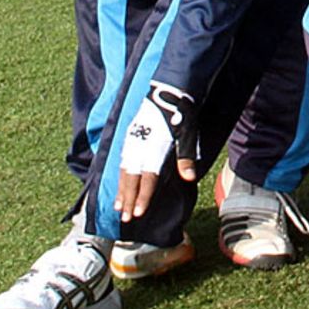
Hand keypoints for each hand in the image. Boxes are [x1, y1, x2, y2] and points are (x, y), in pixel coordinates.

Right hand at [115, 81, 199, 221]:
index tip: (138, 213)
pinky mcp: (130, 134)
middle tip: (125, 219)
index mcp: (155, 146)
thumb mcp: (187, 133)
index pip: (148, 177)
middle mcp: (141, 144)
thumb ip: (185, 157)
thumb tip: (189, 179)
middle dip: (128, 199)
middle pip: (132, 178)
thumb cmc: (180, 113)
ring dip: (121, 190)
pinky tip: (120, 183)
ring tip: (118, 207)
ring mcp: (133, 139)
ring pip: (124, 170)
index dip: (143, 197)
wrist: (167, 89)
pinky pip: (122, 159)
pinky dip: (120, 174)